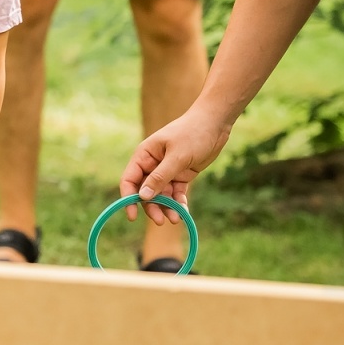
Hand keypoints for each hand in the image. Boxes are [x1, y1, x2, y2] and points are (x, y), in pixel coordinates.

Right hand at [119, 107, 231, 221]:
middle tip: (161, 220)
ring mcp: (167, 170)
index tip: (133, 216)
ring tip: (176, 219)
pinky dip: (178, 203)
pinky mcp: (181, 175)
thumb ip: (160, 177)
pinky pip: (176, 193)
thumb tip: (142, 196)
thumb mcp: (177, 156)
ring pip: (161, 195)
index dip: (128, 198)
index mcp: (145, 155)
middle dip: (152, 206)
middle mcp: (153, 164)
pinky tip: (183, 212)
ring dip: (167, 207)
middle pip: (145, 191)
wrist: (215, 123)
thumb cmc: (193, 133)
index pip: (130, 180)